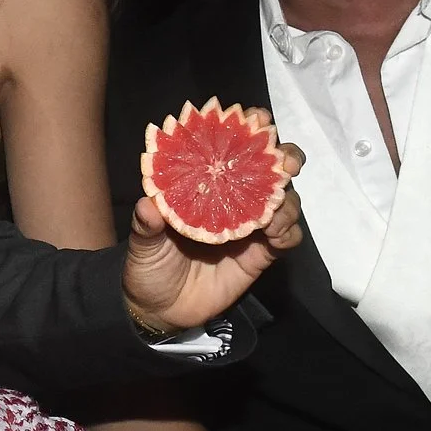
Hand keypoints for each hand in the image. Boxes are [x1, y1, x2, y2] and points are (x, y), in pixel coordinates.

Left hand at [125, 138, 305, 332]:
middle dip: (285, 158)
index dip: (248, 129)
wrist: (158, 309)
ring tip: (273, 212)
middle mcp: (232, 199)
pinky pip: (287, 236)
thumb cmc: (148, 266)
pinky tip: (275, 234)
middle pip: (270, 168)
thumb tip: (147, 205)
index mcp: (205, 185)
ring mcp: (249, 226)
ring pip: (285, 200)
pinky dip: (288, 231)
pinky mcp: (261, 254)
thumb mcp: (142, 245)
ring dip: (287, 199)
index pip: (231, 148)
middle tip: (285, 164)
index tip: (257, 120)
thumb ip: (147, 225)